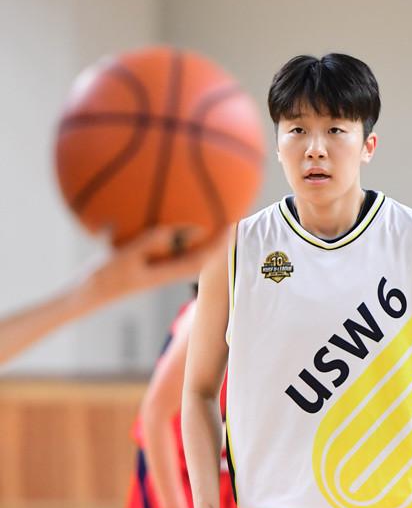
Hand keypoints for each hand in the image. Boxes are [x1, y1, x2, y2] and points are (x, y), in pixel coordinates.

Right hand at [88, 224, 225, 302]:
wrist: (84, 295)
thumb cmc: (103, 277)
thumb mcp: (127, 256)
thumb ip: (152, 242)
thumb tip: (178, 231)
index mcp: (164, 275)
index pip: (201, 260)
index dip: (218, 246)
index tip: (230, 229)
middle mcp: (163, 273)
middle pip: (196, 254)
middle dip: (212, 238)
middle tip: (226, 215)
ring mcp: (152, 269)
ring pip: (179, 251)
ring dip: (191, 235)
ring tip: (202, 213)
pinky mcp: (140, 265)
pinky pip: (161, 246)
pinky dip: (168, 233)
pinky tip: (165, 219)